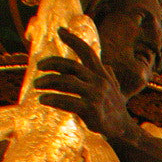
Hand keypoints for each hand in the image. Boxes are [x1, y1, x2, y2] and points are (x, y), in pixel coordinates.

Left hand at [34, 28, 141, 142]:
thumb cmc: (116, 111)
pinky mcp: (91, 109)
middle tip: (39, 66)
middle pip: (71, 66)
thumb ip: (109, 77)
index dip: (74, 40)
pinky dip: (53, 99)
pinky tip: (43, 99)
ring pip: (66, 82)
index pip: (88, 52)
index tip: (60, 30)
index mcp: (103, 76)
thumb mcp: (115, 90)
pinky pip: (67, 101)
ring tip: (37, 85)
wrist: (124, 131)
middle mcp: (100, 82)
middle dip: (52, 64)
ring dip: (48, 82)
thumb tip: (106, 65)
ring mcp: (96, 95)